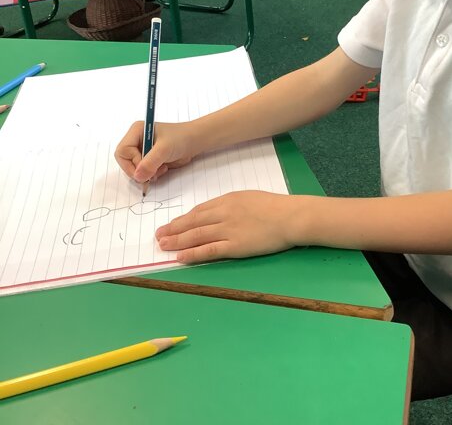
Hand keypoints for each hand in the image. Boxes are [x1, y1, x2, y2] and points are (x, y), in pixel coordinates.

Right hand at [114, 121, 196, 182]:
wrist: (195, 142)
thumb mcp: (164, 149)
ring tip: (160, 169)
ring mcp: (143, 150)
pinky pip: (143, 172)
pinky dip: (151, 174)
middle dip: (138, 170)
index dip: (131, 162)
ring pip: (134, 169)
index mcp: (136, 131)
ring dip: (146, 173)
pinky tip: (163, 169)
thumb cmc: (181, 138)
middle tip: (150, 174)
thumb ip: (150, 162)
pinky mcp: (149, 159)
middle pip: (125, 161)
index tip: (144, 168)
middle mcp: (137, 140)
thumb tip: (137, 176)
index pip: (122, 151)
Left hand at [156, 191, 300, 263]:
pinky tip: (180, 256)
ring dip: (176, 241)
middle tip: (158, 235)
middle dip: (173, 229)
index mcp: (227, 200)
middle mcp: (223, 213)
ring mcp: (227, 230)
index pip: (199, 211)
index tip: (172, 224)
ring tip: (163, 246)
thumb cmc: (274, 206)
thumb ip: (231, 205)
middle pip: (192, 222)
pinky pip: (209, 250)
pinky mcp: (234, 246)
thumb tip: (217, 212)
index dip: (183, 219)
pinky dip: (192, 253)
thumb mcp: (249, 198)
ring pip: (196, 236)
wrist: (290, 216)